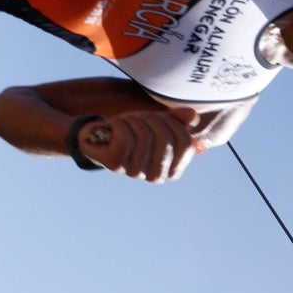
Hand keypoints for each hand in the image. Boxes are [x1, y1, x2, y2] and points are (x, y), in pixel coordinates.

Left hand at [76, 106, 205, 182]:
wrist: (100, 134)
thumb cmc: (133, 130)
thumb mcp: (159, 122)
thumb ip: (178, 120)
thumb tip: (193, 117)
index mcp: (172, 169)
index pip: (185, 143)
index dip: (173, 123)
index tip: (159, 119)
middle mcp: (155, 176)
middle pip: (164, 137)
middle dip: (152, 119)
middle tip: (139, 119)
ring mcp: (134, 172)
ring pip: (144, 135)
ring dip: (134, 120)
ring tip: (126, 122)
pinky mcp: (114, 165)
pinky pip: (125, 137)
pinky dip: (120, 123)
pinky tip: (115, 125)